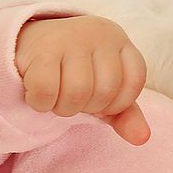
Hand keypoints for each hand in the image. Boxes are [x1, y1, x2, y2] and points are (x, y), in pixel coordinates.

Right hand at [15, 15, 149, 144]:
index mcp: (120, 41)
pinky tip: (39, 94)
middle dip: (87, 107)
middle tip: (73, 97)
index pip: (134, 82)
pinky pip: (47, 91)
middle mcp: (98, 34)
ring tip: (57, 97)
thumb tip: (142, 138)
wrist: (29, 45)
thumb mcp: (106, 91)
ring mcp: (69, 37)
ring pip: (77, 92)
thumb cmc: (76, 71)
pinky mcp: (40, 49)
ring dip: (64, 108)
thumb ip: (126, 115)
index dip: (117, 102)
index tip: (99, 99)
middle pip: (105, 91)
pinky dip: (41, 103)